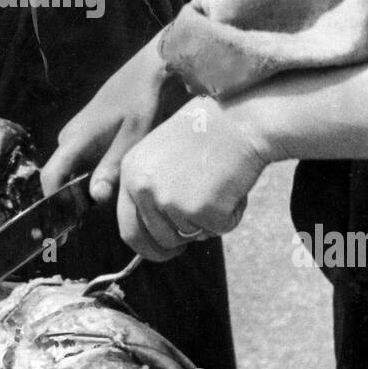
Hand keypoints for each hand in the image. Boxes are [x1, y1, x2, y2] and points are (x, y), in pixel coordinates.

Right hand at [41, 36, 181, 201]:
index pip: (50, 177)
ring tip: (112, 192)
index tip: (67, 224)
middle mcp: (68, 136)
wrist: (147, 72)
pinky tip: (114, 174)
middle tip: (100, 212)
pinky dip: (91, 171)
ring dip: (86, 183)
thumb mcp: (132, 140)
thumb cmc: (141, 103)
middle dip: (75, 197)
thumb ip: (112, 169)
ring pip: (72, 169)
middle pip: (61, 177)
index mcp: (75, 139)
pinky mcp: (85, 130)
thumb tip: (94, 198)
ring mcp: (75, 132)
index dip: (54, 203)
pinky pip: (80, 158)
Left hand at [116, 98, 267, 259]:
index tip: (160, 249)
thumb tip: (153, 228)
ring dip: (207, 222)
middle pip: (156, 240)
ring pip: (190, 235)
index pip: (127, 226)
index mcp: (130, 172)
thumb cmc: (208, 130)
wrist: (240, 118)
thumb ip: (152, 186)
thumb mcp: (162, 153)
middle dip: (170, 249)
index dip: (146, 245)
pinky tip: (234, 186)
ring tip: (220, 187)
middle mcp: (144, 188)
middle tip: (185, 246)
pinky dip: (231, 216)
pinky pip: (218, 229)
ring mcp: (171, 200)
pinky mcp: (200, 209)